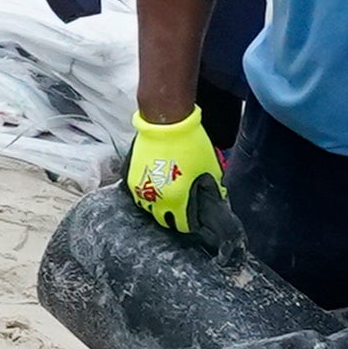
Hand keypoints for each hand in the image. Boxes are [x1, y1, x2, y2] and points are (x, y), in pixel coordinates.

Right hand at [126, 109, 223, 234]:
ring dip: (157, 206)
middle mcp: (155, 198)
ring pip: (147, 207)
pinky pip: (138, 192)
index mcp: (177, 200)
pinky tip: (155, 186)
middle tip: (179, 210)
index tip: (192, 221)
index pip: (181, 225)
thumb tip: (217, 198)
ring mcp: (139, 188)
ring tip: (166, 198)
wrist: (166, 123)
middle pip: (162, 220)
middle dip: (171, 218)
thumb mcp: (209, 168)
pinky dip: (147, 192)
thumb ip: (212, 188)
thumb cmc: (190, 144)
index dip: (188, 225)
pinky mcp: (130, 176)